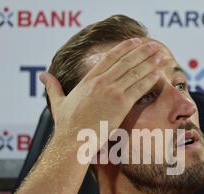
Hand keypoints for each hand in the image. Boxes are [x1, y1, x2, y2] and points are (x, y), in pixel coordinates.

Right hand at [39, 38, 162, 142]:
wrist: (73, 140)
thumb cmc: (66, 126)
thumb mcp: (57, 102)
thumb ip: (53, 86)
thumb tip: (42, 76)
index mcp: (88, 80)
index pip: (110, 57)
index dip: (125, 48)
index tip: (136, 42)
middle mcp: (101, 82)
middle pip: (126, 61)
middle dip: (142, 51)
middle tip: (154, 45)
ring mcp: (112, 91)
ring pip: (135, 72)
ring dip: (150, 62)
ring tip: (161, 54)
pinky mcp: (121, 104)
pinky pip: (139, 87)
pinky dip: (149, 79)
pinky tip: (158, 72)